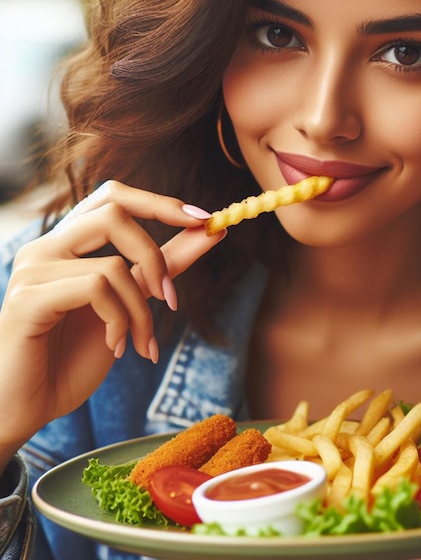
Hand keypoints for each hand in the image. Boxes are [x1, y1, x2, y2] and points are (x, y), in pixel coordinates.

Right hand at [0, 181, 224, 468]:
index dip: (160, 203)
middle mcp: (46, 246)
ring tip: (141, 342)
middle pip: (113, 212)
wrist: (30, 405)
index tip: (205, 220)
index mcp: (68, 243)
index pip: (113, 196)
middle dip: (155, 256)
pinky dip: (119, 321)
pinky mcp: (28, 298)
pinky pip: (96, 289)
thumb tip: (211, 230)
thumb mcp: (131, 303)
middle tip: (171, 298)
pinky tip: (114, 347)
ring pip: (113, 264)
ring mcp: (32, 270)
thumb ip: (165, 265)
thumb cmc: (74, 355)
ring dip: (141, 310)